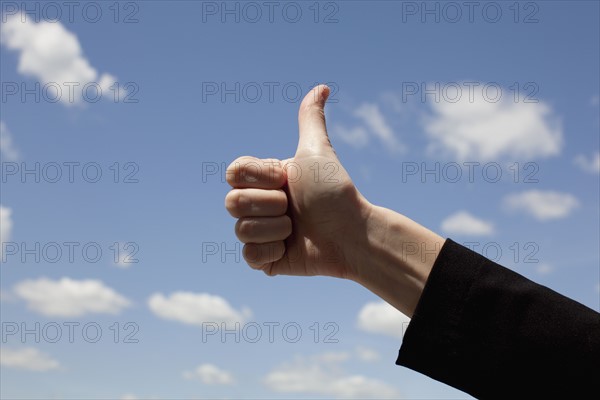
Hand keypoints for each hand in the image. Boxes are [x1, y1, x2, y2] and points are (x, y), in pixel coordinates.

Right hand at [225, 85, 369, 278]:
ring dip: (276, 228)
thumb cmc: (335, 191)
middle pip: (232, 203)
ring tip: (297, 229)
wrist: (351, 232)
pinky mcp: (265, 260)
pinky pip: (249, 256)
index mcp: (264, 180)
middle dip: (270, 204)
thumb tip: (323, 87)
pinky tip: (290, 247)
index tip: (287, 180)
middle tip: (294, 207)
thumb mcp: (317, 151)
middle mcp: (258, 205)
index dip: (260, 178)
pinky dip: (272, 251)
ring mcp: (261, 233)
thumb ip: (310, 120)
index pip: (233, 174)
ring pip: (242, 230)